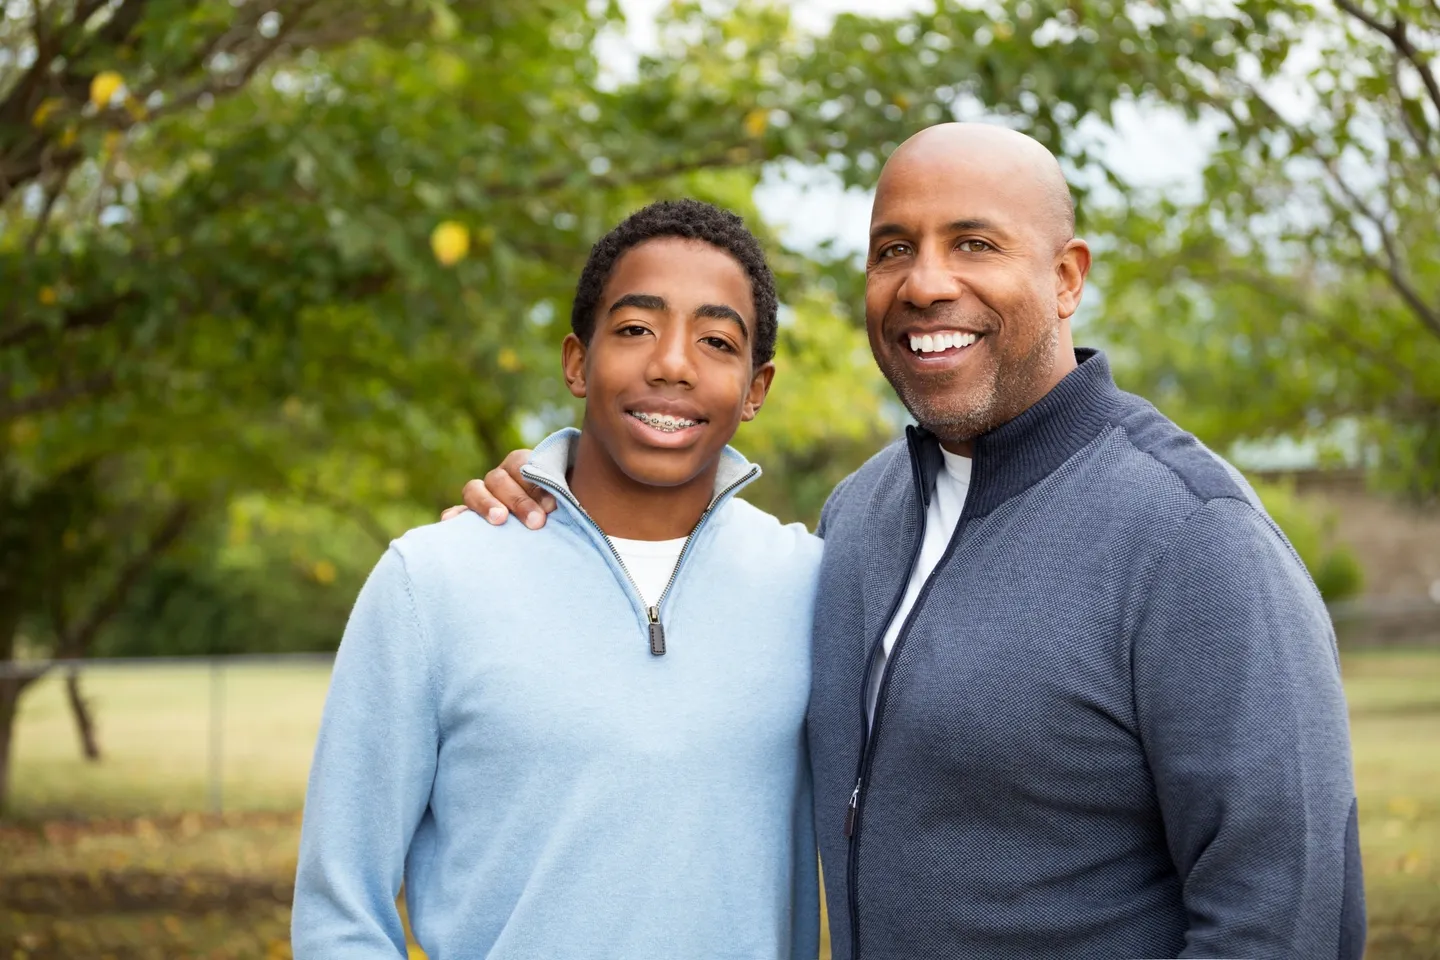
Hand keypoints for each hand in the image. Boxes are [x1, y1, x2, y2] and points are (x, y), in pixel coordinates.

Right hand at [438, 448, 556, 528]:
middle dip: (518, 501)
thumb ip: (565, 493)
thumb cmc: (567, 508)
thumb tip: (563, 501)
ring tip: (500, 519)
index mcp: (523, 465)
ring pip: (474, 490)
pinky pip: (458, 512)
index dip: (534, 483)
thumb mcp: (569, 496)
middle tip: (537, 522)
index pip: (521, 465)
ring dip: (486, 504)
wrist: (565, 523)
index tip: (552, 506)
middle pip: (499, 480)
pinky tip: (451, 523)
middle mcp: (501, 477)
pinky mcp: (471, 515)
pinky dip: (454, 515)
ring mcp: (483, 495)